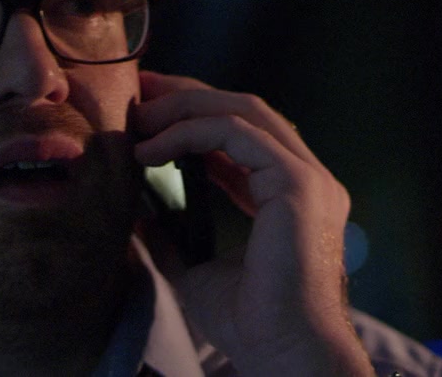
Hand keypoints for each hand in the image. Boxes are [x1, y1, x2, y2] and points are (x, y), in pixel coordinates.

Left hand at [133, 71, 371, 374]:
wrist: (282, 353)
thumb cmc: (249, 323)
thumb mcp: (194, 267)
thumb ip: (171, 234)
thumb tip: (133, 209)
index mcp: (291, 195)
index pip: (244, 136)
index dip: (194, 117)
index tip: (146, 113)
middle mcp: (307, 178)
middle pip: (247, 111)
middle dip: (189, 95)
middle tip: (139, 91)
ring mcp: (308, 178)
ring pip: (246, 112)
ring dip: (187, 106)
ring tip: (140, 115)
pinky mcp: (298, 184)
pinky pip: (239, 135)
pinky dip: (191, 132)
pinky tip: (152, 149)